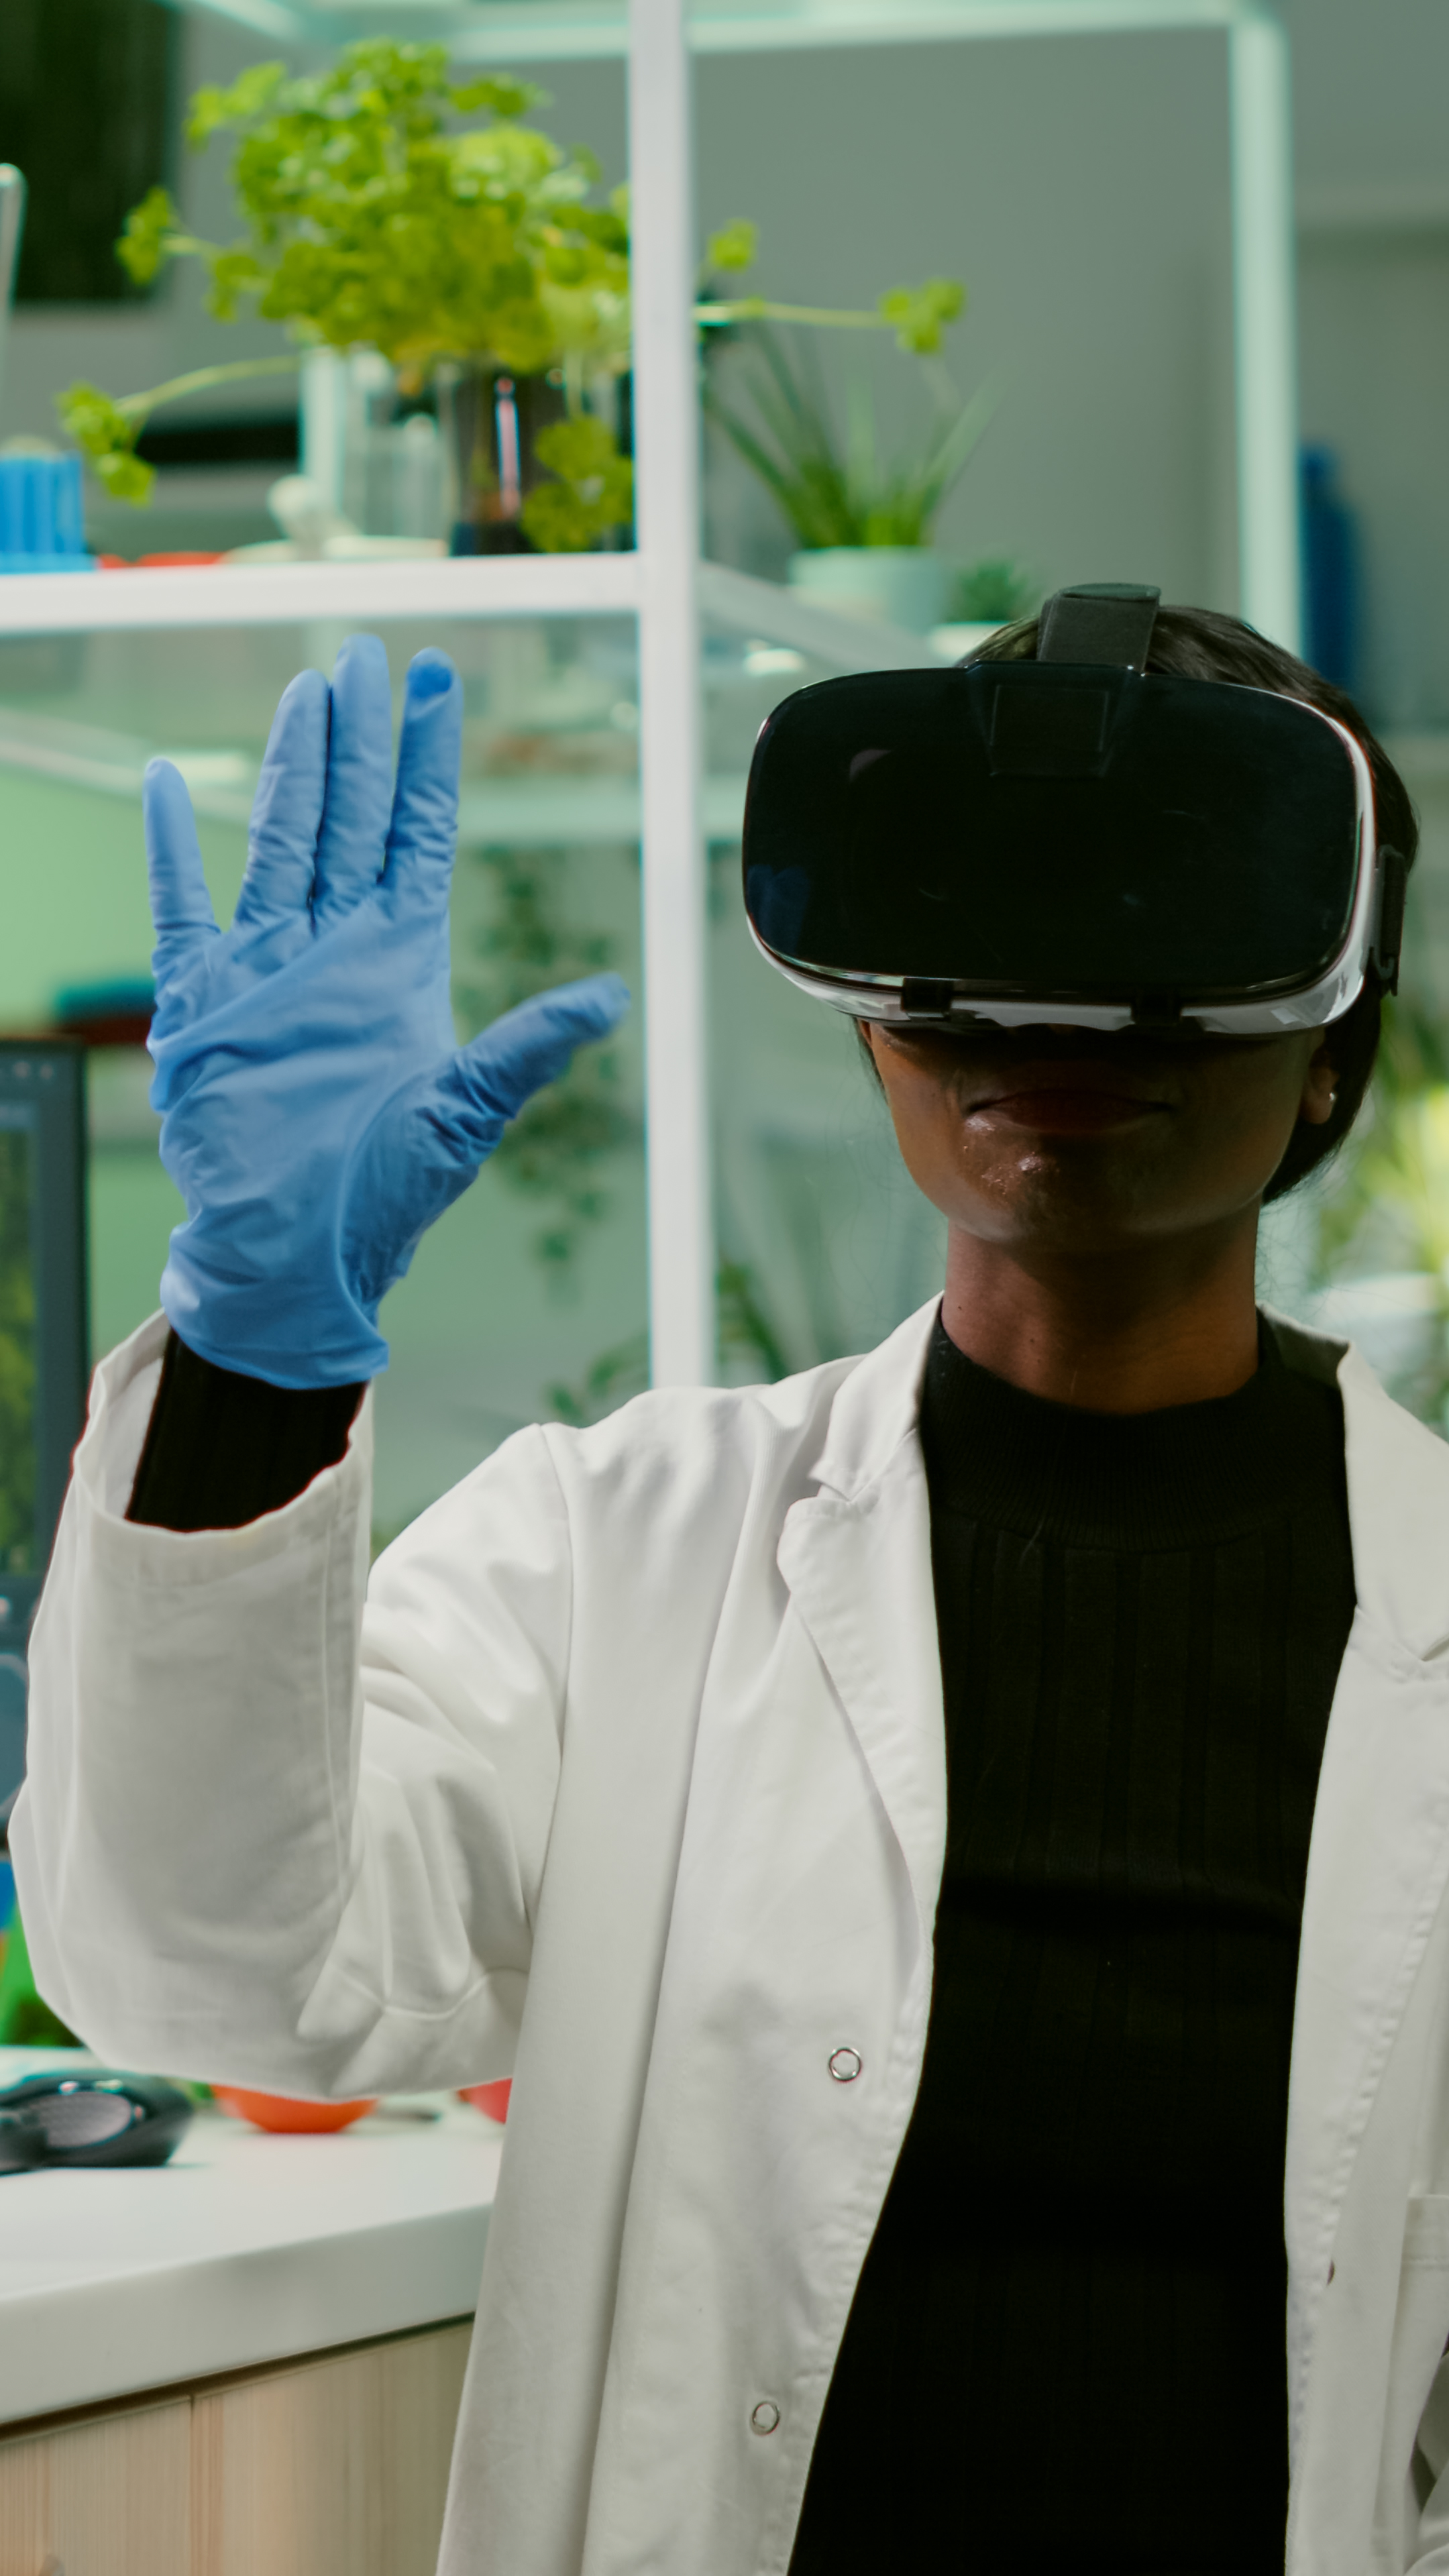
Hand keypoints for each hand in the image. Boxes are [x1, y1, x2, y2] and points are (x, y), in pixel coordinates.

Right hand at [144, 634, 628, 1388]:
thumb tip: (609, 997)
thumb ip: (527, 1048)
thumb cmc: (382, 1199)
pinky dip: (172, 848)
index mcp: (400, 965)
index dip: (428, 761)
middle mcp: (334, 951)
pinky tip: (165, 783)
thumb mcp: (466, 1115)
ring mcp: (266, 969)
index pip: (416, 836)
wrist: (296, 1258)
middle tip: (368, 653)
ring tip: (307, 690)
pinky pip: (182, 908)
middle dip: (361, 736)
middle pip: (350, 816)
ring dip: (292, 765)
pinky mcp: (203, 1004)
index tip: (439, 686)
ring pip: (279, 838)